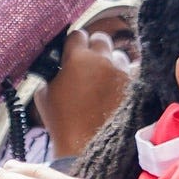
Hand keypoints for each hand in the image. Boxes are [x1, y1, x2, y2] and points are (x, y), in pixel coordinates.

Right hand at [36, 29, 133, 163]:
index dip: (74, 44)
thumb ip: (50, 73)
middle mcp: (101, 59)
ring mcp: (120, 71)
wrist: (85, 145)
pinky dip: (125, 76)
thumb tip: (55, 67)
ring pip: (118, 54)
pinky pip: (132, 71)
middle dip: (94, 48)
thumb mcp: (43, 94)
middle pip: (101, 38)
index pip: (78, 34)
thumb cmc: (61, 121)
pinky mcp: (134, 84)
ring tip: (104, 78)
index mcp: (77, 57)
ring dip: (111, 62)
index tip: (72, 52)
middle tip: (89, 63)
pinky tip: (117, 87)